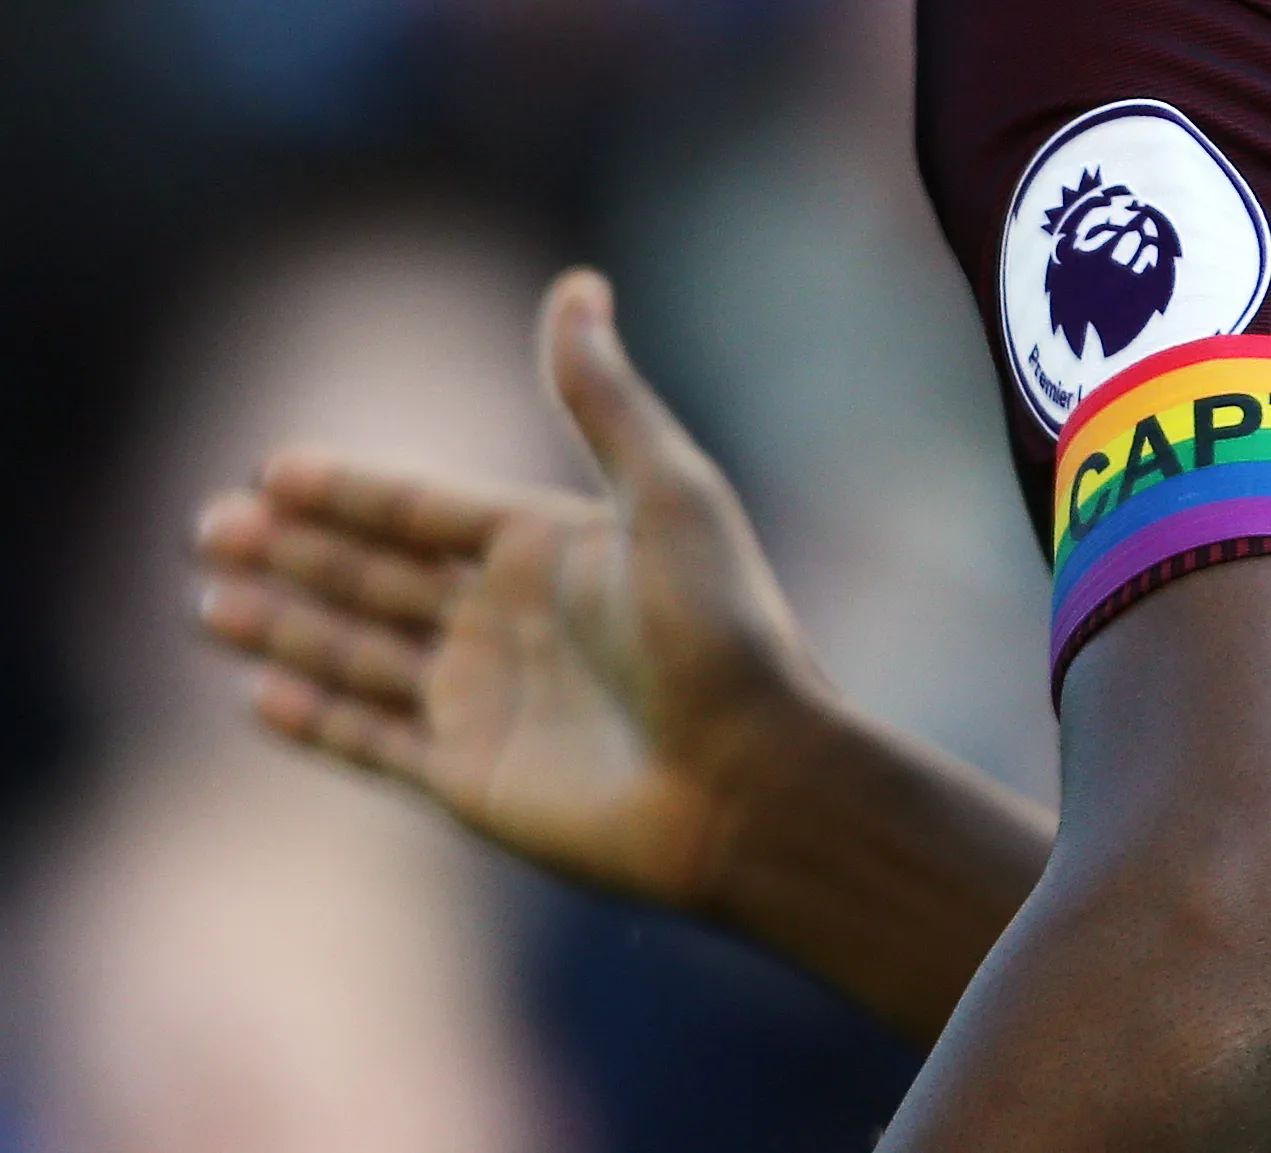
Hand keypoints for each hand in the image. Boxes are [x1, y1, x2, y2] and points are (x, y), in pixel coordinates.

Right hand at [196, 269, 824, 907]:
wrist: (749, 778)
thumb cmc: (720, 631)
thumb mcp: (667, 494)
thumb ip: (603, 398)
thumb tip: (577, 283)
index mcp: (546, 550)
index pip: (423, 511)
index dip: (348, 493)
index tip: (273, 471)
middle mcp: (508, 622)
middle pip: (377, 578)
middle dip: (294, 553)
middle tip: (211, 528)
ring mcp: (485, 704)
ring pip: (360, 656)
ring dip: (285, 628)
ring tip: (208, 601)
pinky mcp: (470, 782)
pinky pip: (373, 743)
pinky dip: (316, 720)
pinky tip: (257, 693)